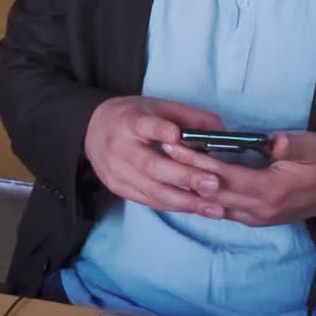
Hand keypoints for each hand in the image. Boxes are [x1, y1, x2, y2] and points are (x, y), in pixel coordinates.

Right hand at [84, 96, 227, 217]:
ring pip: (153, 190)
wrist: (93, 130)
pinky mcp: (118, 188)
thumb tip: (222, 132)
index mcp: (129, 121)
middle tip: (214, 184)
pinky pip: (150, 201)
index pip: (144, 125)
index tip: (176, 135)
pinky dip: (175, 206)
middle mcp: (120, 148)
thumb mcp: (158, 107)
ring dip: (186, 201)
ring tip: (215, 208)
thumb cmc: (134, 116)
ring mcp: (117, 171)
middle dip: (185, 177)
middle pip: (153, 166)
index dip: (159, 130)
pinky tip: (198, 209)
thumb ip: (190, 117)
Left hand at [162, 130, 315, 226]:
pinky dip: (203, 196)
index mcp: (270, 190)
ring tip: (169, 164)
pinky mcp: (253, 219)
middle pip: (211, 192)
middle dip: (185, 172)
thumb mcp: (315, 149)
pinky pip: (221, 209)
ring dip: (190, 185)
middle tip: (162, 150)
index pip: (224, 176)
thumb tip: (275, 141)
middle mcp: (257, 209)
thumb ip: (294, 146)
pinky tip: (188, 182)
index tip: (175, 144)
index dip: (197, 161)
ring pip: (212, 205)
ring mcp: (254, 217)